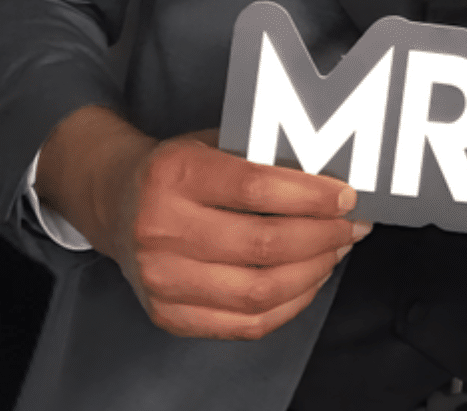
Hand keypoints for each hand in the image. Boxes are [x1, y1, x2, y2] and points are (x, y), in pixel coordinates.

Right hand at [38, 107, 371, 339]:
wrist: (114, 203)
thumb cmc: (177, 171)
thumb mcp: (211, 143)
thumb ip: (262, 157)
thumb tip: (333, 179)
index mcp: (174, 174)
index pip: (256, 187)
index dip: (311, 195)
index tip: (346, 196)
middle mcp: (161, 229)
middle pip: (263, 245)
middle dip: (322, 236)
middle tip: (352, 225)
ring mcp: (161, 279)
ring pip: (259, 291)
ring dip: (313, 272)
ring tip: (335, 250)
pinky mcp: (168, 315)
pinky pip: (245, 323)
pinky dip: (289, 305)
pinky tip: (308, 280)